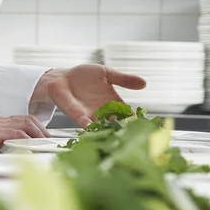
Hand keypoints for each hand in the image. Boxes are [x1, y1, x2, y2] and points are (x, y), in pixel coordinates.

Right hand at [0, 115, 49, 164]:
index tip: (46, 141)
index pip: (23, 121)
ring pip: (26, 124)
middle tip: (52, 144)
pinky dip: (29, 140)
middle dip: (43, 131)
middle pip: (29, 120)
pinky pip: (17, 132)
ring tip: (48, 146)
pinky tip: (35, 147)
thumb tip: (15, 160)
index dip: (37, 130)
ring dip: (40, 135)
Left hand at [31, 64, 145, 128]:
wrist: (63, 77)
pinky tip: (91, 127)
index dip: (136, 119)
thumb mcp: (107, 73)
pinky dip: (88, 125)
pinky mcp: (76, 114)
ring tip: (115, 135)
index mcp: (113, 103)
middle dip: (123, 129)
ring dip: (107, 130)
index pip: (127, 113)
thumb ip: (124, 79)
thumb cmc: (85, 76)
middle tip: (133, 135)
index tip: (145, 123)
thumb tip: (145, 83)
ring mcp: (90, 114)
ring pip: (102, 125)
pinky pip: (83, 121)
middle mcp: (103, 112)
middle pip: (116, 123)